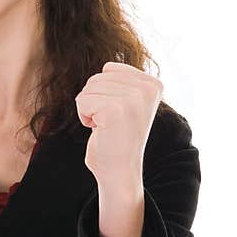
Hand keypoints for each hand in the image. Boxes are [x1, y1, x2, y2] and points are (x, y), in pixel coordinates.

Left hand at [75, 62, 162, 185]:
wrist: (119, 171)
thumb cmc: (117, 137)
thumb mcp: (127, 102)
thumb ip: (122, 82)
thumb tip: (107, 65)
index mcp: (153, 84)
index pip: (109, 69)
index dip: (104, 92)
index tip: (118, 113)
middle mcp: (148, 89)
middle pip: (96, 78)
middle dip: (94, 101)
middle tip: (110, 122)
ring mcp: (133, 98)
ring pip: (88, 89)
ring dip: (89, 109)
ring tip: (106, 126)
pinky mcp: (116, 110)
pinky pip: (82, 101)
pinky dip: (84, 117)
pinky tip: (100, 130)